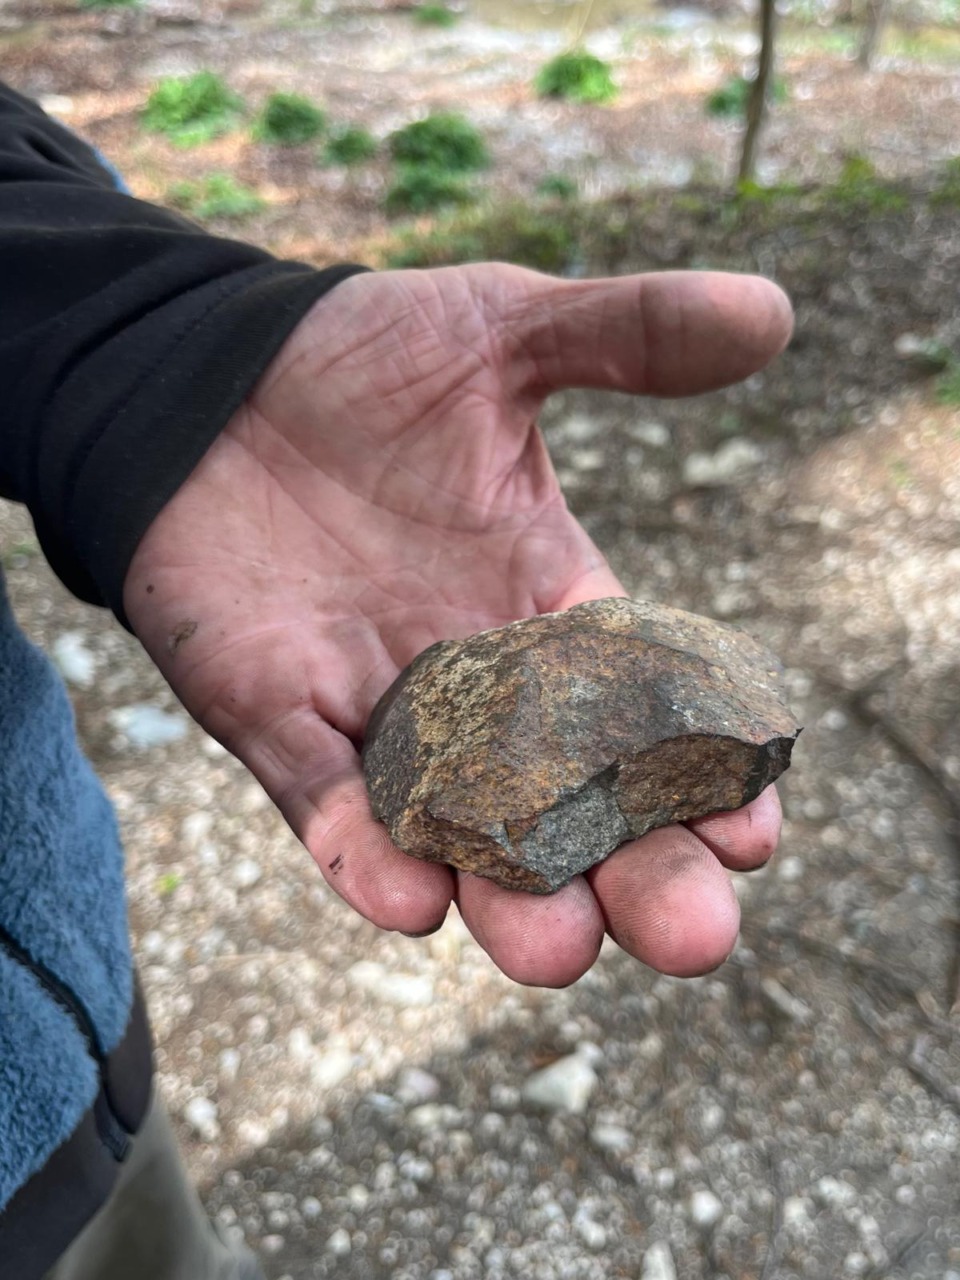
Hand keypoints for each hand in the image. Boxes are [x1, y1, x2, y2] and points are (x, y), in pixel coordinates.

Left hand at [124, 263, 791, 986]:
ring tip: (555, 947)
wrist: (208, 372)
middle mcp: (476, 678)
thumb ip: (627, 335)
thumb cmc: (361, 354)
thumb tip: (771, 311)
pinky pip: (323, 801)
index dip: (703, 769)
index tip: (754, 823)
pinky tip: (403, 899)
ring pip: (454, 829)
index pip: (646, 706)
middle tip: (691, 933)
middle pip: (571, 802)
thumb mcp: (504, 330)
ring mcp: (376, 705)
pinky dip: (359, 851)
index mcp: (549, 601)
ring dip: (505, 894)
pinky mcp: (275, 713)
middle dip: (633, 872)